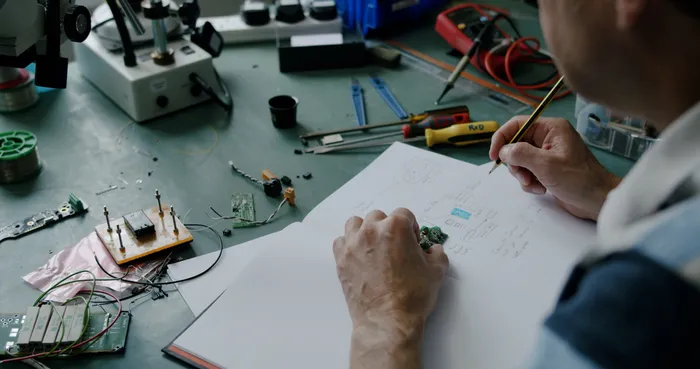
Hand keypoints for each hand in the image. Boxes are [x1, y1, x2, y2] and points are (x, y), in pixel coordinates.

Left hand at [333, 208, 448, 368]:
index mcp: (396, 227)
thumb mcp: (436, 272)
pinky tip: (359, 257)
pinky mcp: (341, 259)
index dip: (411, 228)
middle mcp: (372, 230)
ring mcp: (353, 244)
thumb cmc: (413, 296)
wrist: (388, 321)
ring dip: (365, 231)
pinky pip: (341, 242)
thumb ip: (437, 254)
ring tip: (374, 248)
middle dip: (388, 228)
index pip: (404, 214)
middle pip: (379, 217)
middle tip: (395, 247)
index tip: (412, 242)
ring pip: (355, 224)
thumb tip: (433, 250)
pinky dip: (349, 245)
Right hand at [489, 116, 620, 220]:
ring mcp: (548, 154)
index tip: (495, 156)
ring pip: (520, 160)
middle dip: (515, 163)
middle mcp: (548, 138)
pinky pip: (528, 171)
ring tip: (534, 184)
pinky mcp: (547, 169)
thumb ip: (521, 154)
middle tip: (522, 176)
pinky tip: (541, 189)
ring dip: (522, 174)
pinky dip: (529, 182)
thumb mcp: (546, 165)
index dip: (502, 138)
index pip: (517, 124)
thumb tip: (503, 151)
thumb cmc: (578, 179)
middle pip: (516, 144)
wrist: (597, 200)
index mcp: (551, 128)